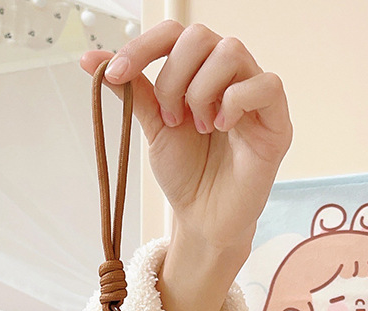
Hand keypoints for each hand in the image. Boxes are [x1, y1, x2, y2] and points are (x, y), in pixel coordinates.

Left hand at [80, 22, 291, 310]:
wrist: (203, 220)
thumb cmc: (186, 175)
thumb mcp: (153, 128)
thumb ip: (133, 91)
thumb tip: (91, 59)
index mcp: (199, 73)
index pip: (174, 34)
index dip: (143, 46)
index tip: (116, 73)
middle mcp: (229, 76)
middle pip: (201, 36)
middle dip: (173, 76)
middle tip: (170, 119)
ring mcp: (255, 95)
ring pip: (231, 51)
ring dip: (201, 91)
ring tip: (199, 128)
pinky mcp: (276, 120)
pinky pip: (264, 85)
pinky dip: (234, 102)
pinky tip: (222, 128)